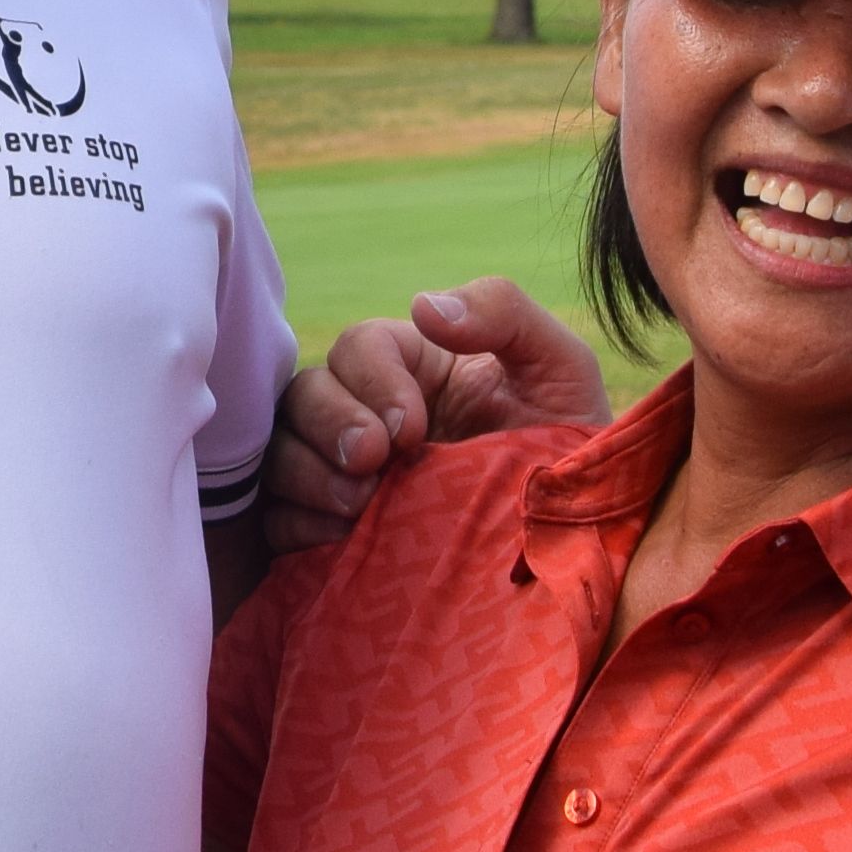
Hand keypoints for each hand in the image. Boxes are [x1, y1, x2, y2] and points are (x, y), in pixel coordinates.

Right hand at [253, 281, 613, 547]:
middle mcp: (369, 413)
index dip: (372, 381)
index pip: (359, 347)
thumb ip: (503, 313)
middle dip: (330, 425)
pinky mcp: (331, 529)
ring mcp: (345, 473)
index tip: (412, 430)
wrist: (572, 545)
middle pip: (306, 394)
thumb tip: (423, 305)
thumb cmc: (569, 448)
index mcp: (415, 367)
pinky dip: (298, 523)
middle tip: (370, 463)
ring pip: (283, 451)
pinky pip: (279, 517)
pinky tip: (343, 540)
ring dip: (308, 475)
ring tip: (359, 509)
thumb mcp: (558, 369)